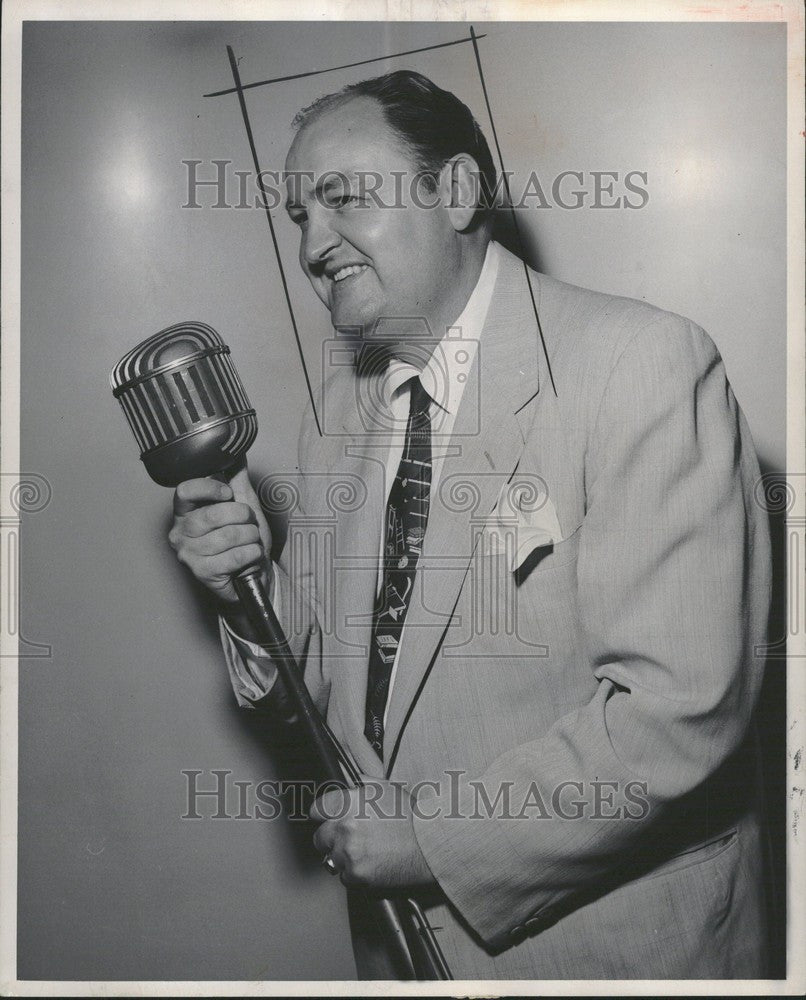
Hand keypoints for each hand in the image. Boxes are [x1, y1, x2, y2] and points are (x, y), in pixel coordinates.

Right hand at [168, 464, 271, 604]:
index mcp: (185, 511)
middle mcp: (180, 532)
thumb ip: (236, 478)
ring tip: (250, 541)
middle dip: (243, 517)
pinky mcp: (202, 573)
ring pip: (228, 535)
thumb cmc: (243, 539)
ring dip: (250, 537)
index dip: (210, 488)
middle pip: (214, 514)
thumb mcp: (243, 503)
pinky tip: (250, 556)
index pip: (185, 490)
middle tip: (248, 524)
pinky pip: (235, 556)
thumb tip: (236, 450)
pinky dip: (252, 554)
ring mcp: (188, 554)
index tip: (228, 494)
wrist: (253, 574)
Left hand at [310, 781, 436, 890]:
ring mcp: (349, 853)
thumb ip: (362, 786)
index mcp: (349, 803)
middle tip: (349, 839)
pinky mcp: (357, 875)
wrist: (429, 845)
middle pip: (320, 837)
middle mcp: (345, 828)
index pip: (317, 810)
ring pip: (332, 859)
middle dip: (331, 838)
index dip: (324, 815)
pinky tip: (371, 863)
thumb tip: (349, 783)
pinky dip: (355, 873)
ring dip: (343, 857)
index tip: (327, 819)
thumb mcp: (386, 789)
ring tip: (365, 851)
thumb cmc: (412, 817)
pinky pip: (345, 877)